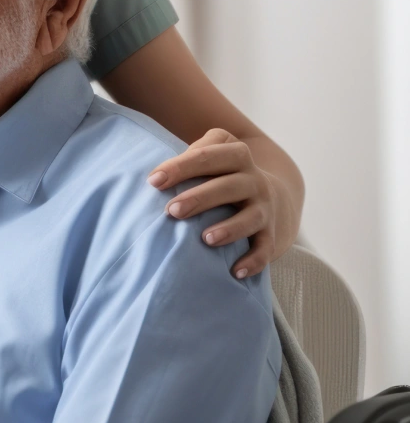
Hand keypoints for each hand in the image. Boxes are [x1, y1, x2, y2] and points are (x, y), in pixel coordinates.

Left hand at [147, 128, 276, 279]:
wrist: (266, 193)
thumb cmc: (221, 172)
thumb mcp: (213, 150)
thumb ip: (193, 151)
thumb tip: (161, 172)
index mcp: (237, 156)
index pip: (208, 156)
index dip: (180, 167)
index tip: (153, 181)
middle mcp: (254, 180)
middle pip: (228, 187)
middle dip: (199, 198)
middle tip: (171, 211)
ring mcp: (264, 207)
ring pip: (250, 218)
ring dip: (229, 229)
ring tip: (206, 239)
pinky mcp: (269, 233)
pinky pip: (265, 248)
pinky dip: (254, 260)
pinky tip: (236, 272)